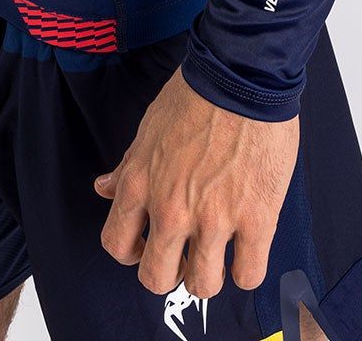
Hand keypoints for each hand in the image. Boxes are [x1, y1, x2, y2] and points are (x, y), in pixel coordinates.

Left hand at [94, 63, 298, 300]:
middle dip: (170, 272)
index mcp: (140, 184)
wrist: (241, 76)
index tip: (147, 247)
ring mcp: (214, 219)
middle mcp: (172, 209)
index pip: (117, 244)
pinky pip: (249, 275)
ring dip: (209, 275)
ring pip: (202, 285)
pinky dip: (247, 270)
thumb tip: (104, 189)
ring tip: (218, 254)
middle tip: (185, 256)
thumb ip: (128, 167)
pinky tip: (247, 250)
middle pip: (156, 278)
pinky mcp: (257, 219)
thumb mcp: (148, 128)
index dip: (131, 253)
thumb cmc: (195, 94)